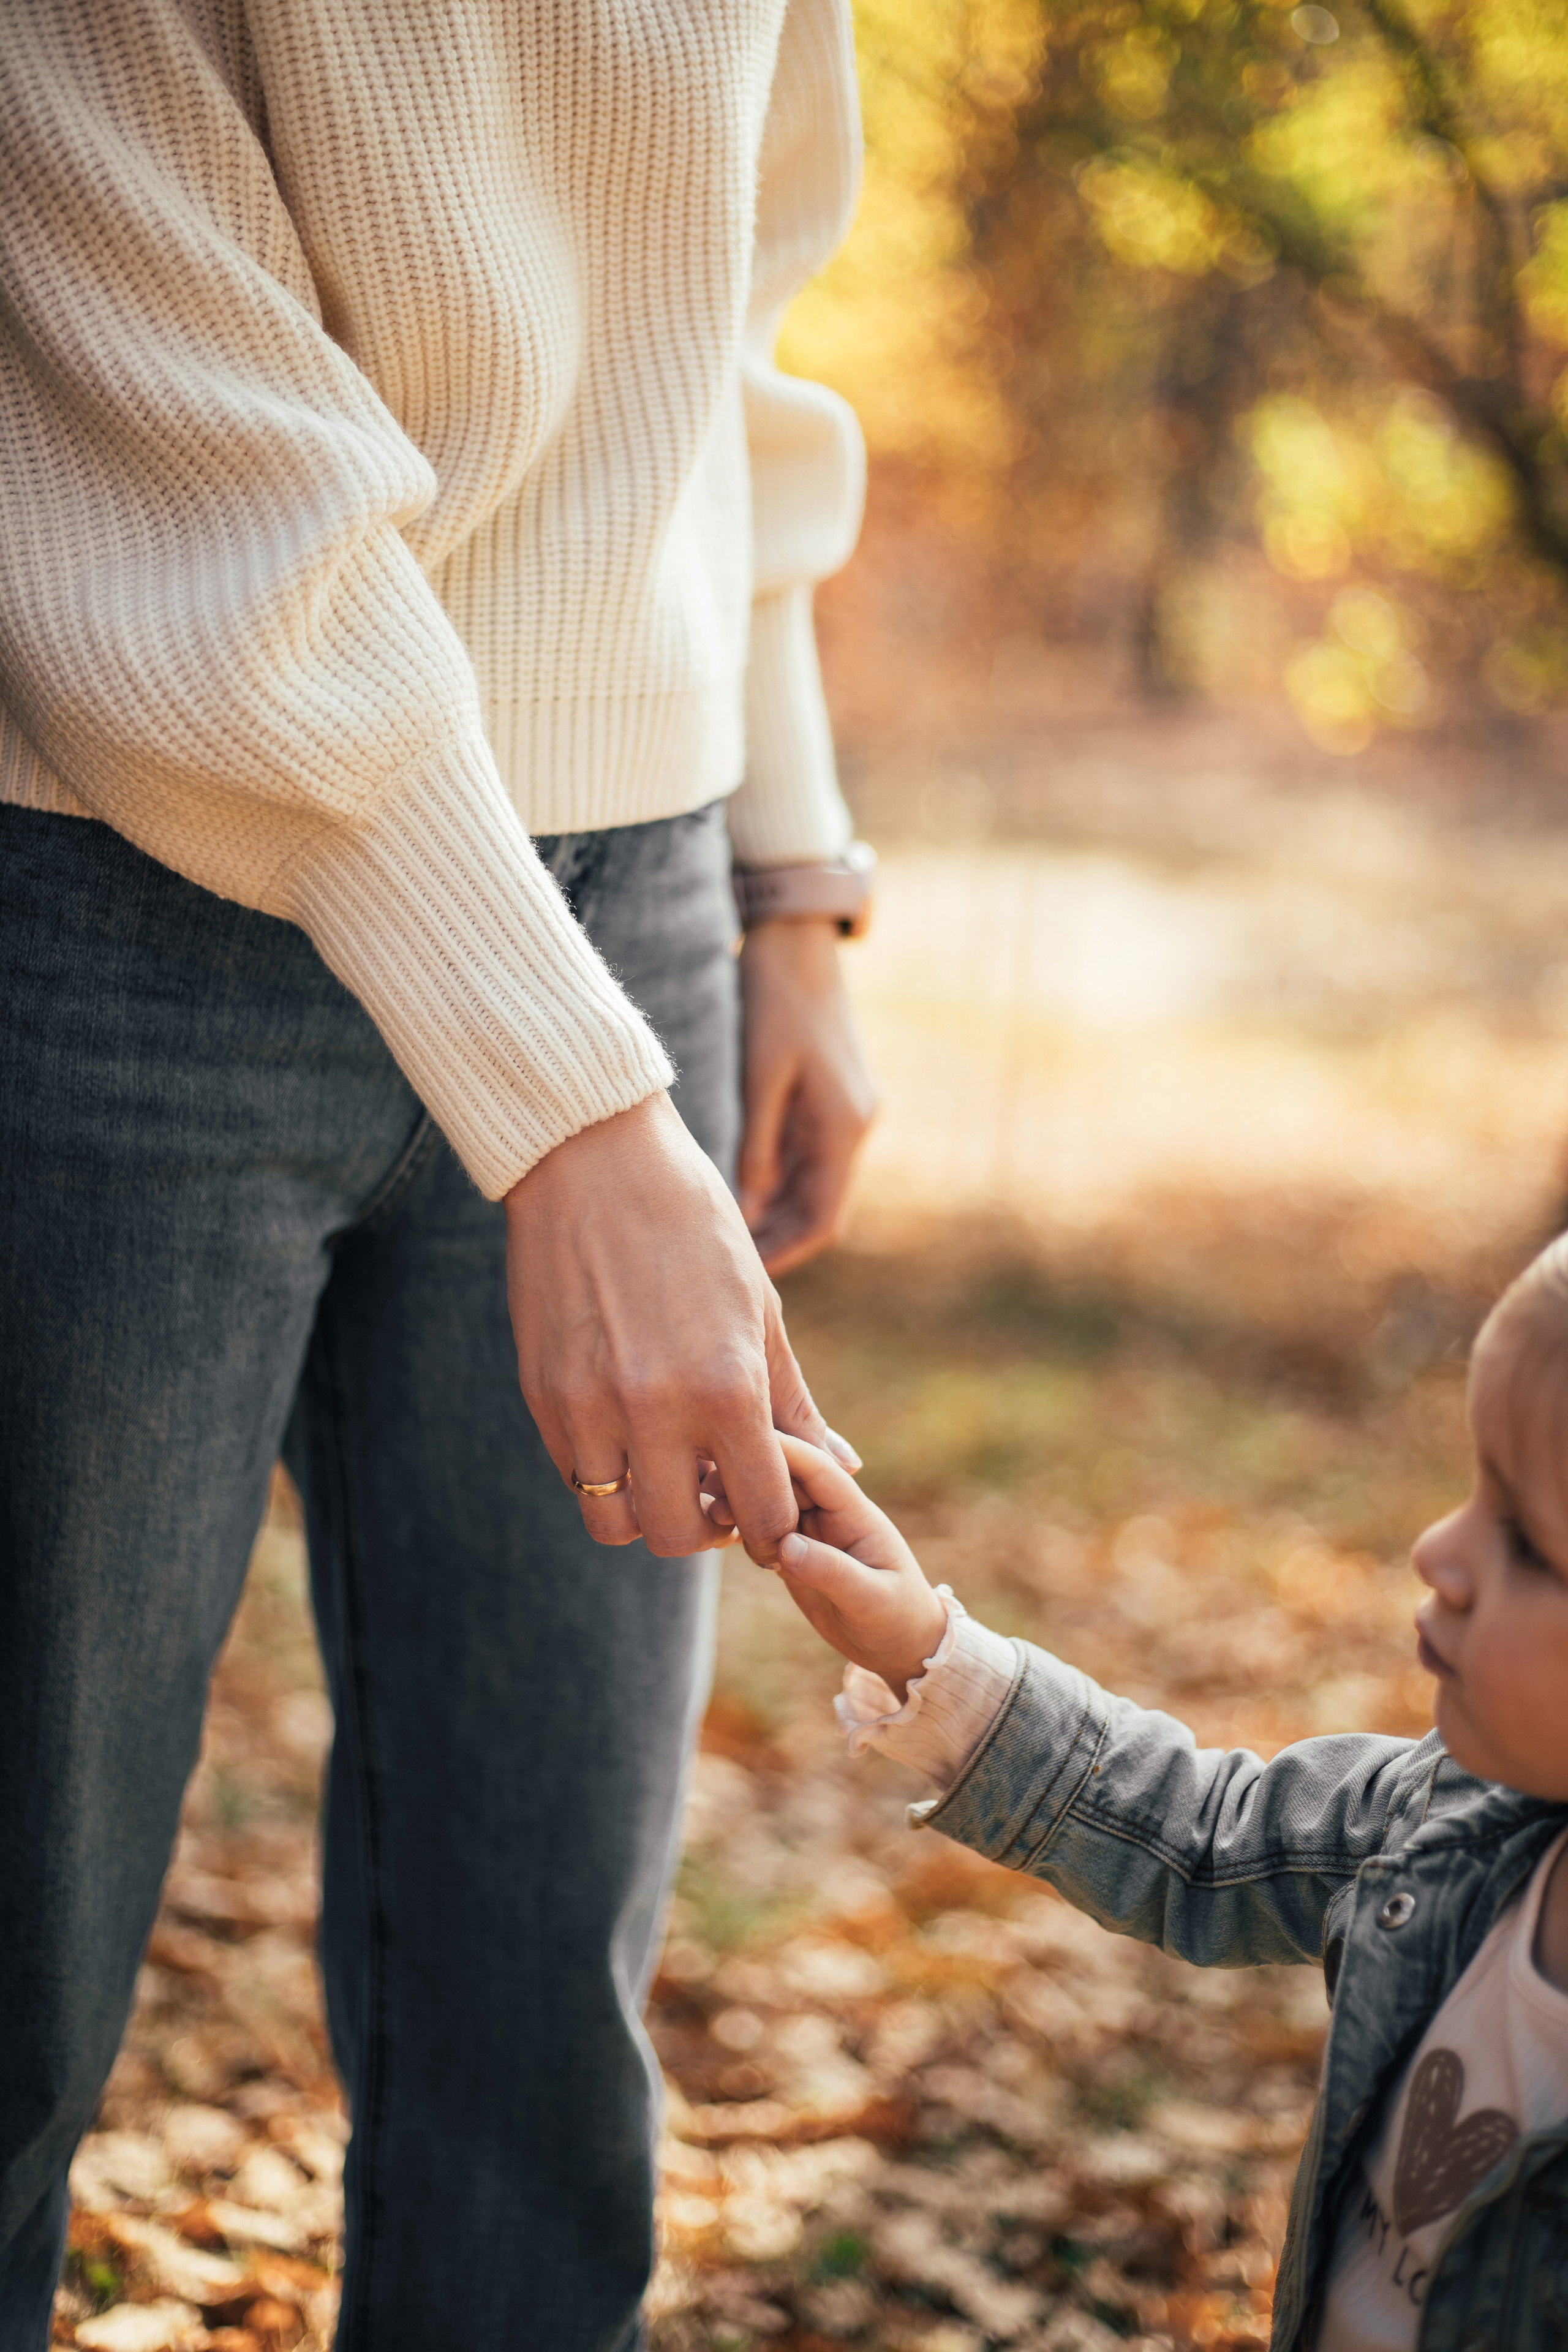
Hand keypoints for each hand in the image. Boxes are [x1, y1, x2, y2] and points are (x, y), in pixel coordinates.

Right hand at [504, 1093, 859, 1561]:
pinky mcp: (541, 1393)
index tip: (766, 1510)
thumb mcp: (761, 1307)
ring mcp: (589, 1406)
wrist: (593, 1158)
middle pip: (680, 1537)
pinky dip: (603, 1470)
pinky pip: (573, 1474)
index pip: (761, 1513)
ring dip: (645, 1509)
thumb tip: (844, 1466)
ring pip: (614, 1523)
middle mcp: (656, 1408)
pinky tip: (624, 1427)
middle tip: (713, 1493)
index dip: (771, 1527)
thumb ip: (793, 1399)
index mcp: (728, 1386)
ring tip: (664, 1467)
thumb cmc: (694, 1223)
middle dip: (704, 1528)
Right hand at [709, 1434, 947, 1696]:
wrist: (900, 1647)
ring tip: (711, 1515)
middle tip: (710, 1488)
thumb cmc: (897, 1619)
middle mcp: (829, 1514)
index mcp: (854, 1513)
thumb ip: (831, 1571)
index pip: (817, 1467)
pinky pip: (759, 1529)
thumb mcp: (871, 1600)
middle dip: (749, 1473)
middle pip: (784, 1476)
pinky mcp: (790, 1553)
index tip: (743, 1437)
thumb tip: (784, 1545)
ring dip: (739, 1500)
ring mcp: (808, 1532)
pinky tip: (717, 1533)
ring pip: (767, 1499)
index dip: (782, 1449)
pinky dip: (739, 1526)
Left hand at [737, 920, 875, 1276]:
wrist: (797, 942)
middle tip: (724, 1262)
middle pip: (818, 1209)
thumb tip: (746, 1206)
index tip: (745, 1275)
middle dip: (776, 1239)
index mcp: (842, 1127)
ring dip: (775, 1213)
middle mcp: (852, 1127)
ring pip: (811, 1186)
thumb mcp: (760, 1077)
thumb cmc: (775, 1002)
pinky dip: (776, 1181)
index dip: (785, 1252)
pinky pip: (805, 1157)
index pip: (822, 1220)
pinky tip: (739, 1191)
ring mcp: (844, 1114)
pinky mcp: (830, 1099)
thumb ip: (756, 1144)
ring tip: (725, 1234)